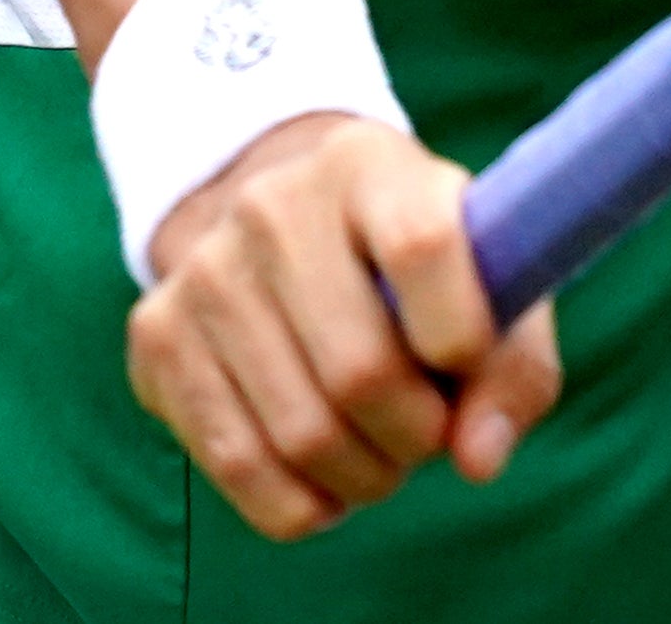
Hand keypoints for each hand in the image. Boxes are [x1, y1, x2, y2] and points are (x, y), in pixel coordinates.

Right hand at [124, 113, 564, 540]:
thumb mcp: (485, 276)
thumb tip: (478, 458)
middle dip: (417, 435)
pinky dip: (302, 504)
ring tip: (382, 452)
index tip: (468, 363)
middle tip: (428, 433)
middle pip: (361, 370)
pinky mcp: (157, 337)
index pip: (423, 247)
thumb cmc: (412, 263)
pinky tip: (327, 480)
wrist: (278, 217)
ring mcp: (204, 271)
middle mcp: (274, 205)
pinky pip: (238, 466)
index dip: (462, 334)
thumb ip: (513, 365)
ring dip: (365, 477)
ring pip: (302, 435)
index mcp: (369, 166)